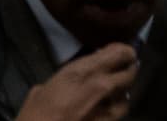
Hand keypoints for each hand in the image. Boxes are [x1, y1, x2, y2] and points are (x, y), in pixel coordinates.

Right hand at [15, 43, 137, 120]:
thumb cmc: (35, 114)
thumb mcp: (43, 89)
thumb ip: (60, 82)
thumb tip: (60, 85)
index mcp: (86, 71)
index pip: (120, 53)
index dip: (124, 51)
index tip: (118, 53)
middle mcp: (102, 86)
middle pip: (130, 73)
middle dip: (127, 71)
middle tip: (122, 71)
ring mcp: (108, 109)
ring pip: (127, 99)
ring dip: (121, 96)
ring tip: (112, 97)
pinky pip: (116, 117)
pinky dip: (112, 114)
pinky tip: (103, 115)